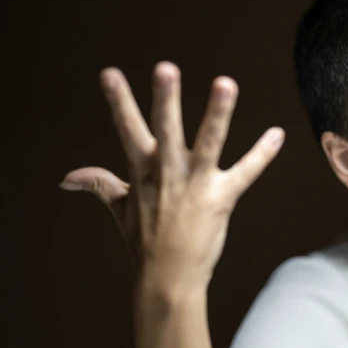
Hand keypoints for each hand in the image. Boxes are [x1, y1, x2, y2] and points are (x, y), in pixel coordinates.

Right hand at [60, 62, 284, 289]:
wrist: (168, 279)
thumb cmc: (144, 243)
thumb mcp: (120, 209)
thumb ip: (101, 184)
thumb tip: (69, 176)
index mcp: (143, 172)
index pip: (127, 130)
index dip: (118, 101)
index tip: (109, 73)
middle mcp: (168, 175)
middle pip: (166, 132)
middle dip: (165, 100)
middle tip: (166, 68)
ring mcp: (196, 186)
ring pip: (207, 145)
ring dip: (217, 115)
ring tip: (226, 84)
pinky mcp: (221, 199)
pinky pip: (246, 173)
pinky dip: (262, 154)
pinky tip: (278, 133)